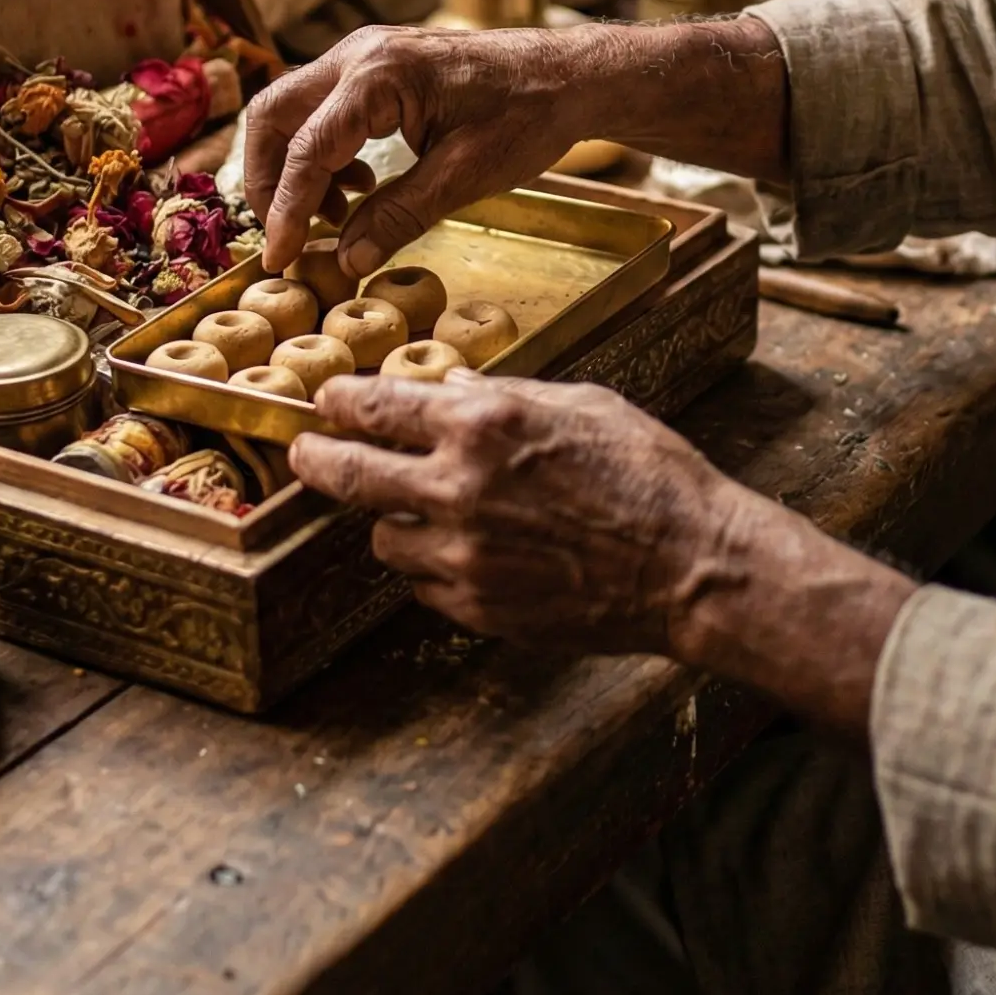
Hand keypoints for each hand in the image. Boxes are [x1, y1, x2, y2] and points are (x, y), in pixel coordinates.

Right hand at [244, 15, 790, 276]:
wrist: (567, 76)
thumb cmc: (528, 115)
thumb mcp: (465, 175)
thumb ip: (399, 215)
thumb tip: (346, 260)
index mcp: (378, 75)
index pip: (306, 148)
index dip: (285, 210)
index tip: (279, 258)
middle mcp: (359, 54)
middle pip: (273, 115)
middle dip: (266, 179)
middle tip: (287, 235)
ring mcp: (364, 55)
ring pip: (291, 110)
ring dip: (294, 166)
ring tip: (333, 216)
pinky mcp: (376, 68)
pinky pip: (322, 109)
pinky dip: (321, 152)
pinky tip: (358, 188)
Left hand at [288, 370, 919, 736]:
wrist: (690, 563)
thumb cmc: (649, 471)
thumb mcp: (581, 403)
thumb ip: (505, 396)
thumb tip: (446, 388)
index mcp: (485, 422)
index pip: (377, 406)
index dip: (341, 402)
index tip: (327, 401)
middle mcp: (459, 485)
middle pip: (349, 473)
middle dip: (317, 459)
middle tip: (305, 454)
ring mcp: (463, 553)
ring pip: (383, 536)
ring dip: (393, 519)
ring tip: (425, 511)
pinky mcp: (476, 607)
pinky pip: (424, 583)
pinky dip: (435, 565)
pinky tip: (473, 552)